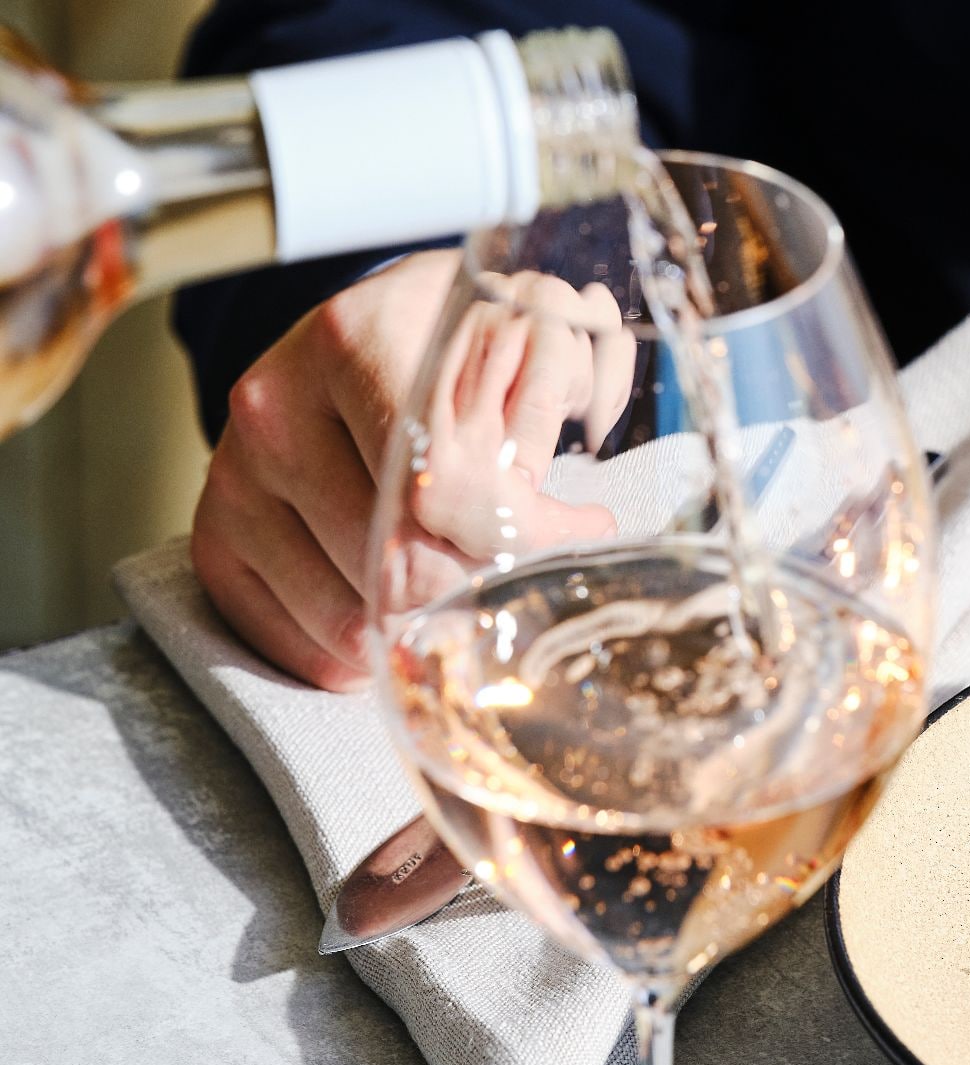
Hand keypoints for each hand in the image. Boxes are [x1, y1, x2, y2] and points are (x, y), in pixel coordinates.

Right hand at [192, 253, 632, 688]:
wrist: (381, 333)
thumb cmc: (472, 341)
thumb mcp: (539, 327)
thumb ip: (554, 396)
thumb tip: (548, 503)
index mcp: (356, 340)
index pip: (442, 485)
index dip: (523, 534)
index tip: (579, 530)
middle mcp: (277, 405)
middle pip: (395, 560)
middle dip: (481, 587)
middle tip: (531, 573)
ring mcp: (235, 473)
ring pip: (347, 615)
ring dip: (424, 629)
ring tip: (469, 589)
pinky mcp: (215, 534)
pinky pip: (286, 640)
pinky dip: (357, 658)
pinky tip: (405, 621)